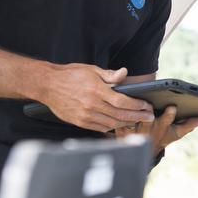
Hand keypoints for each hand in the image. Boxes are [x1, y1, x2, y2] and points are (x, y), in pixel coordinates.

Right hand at [37, 64, 155, 131]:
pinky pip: (100, 128)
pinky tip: (120, 124)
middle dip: (138, 117)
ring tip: (137, 120)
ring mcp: (85, 115)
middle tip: (149, 117)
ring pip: (112, 124)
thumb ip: (109, 74)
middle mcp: (92, 105)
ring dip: (127, 123)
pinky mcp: (79, 122)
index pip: (123, 102)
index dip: (137, 105)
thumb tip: (124, 73)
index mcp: (96, 90)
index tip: (147, 106)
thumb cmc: (70, 75)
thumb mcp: (91, 70)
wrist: (47, 85)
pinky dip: (112, 127)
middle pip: (120, 115)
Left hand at [113, 105, 197, 154]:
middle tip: (148, 104)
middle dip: (148, 111)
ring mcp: (134, 129)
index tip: (172, 108)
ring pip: (132, 118)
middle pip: (147, 119)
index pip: (167, 120)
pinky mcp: (121, 128)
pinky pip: (119, 120)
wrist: (141, 152)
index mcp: (161, 127)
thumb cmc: (160, 138)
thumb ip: (188, 125)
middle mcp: (148, 129)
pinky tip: (119, 104)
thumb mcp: (174, 133)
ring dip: (131, 112)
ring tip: (130, 103)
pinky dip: (118, 113)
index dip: (169, 115)